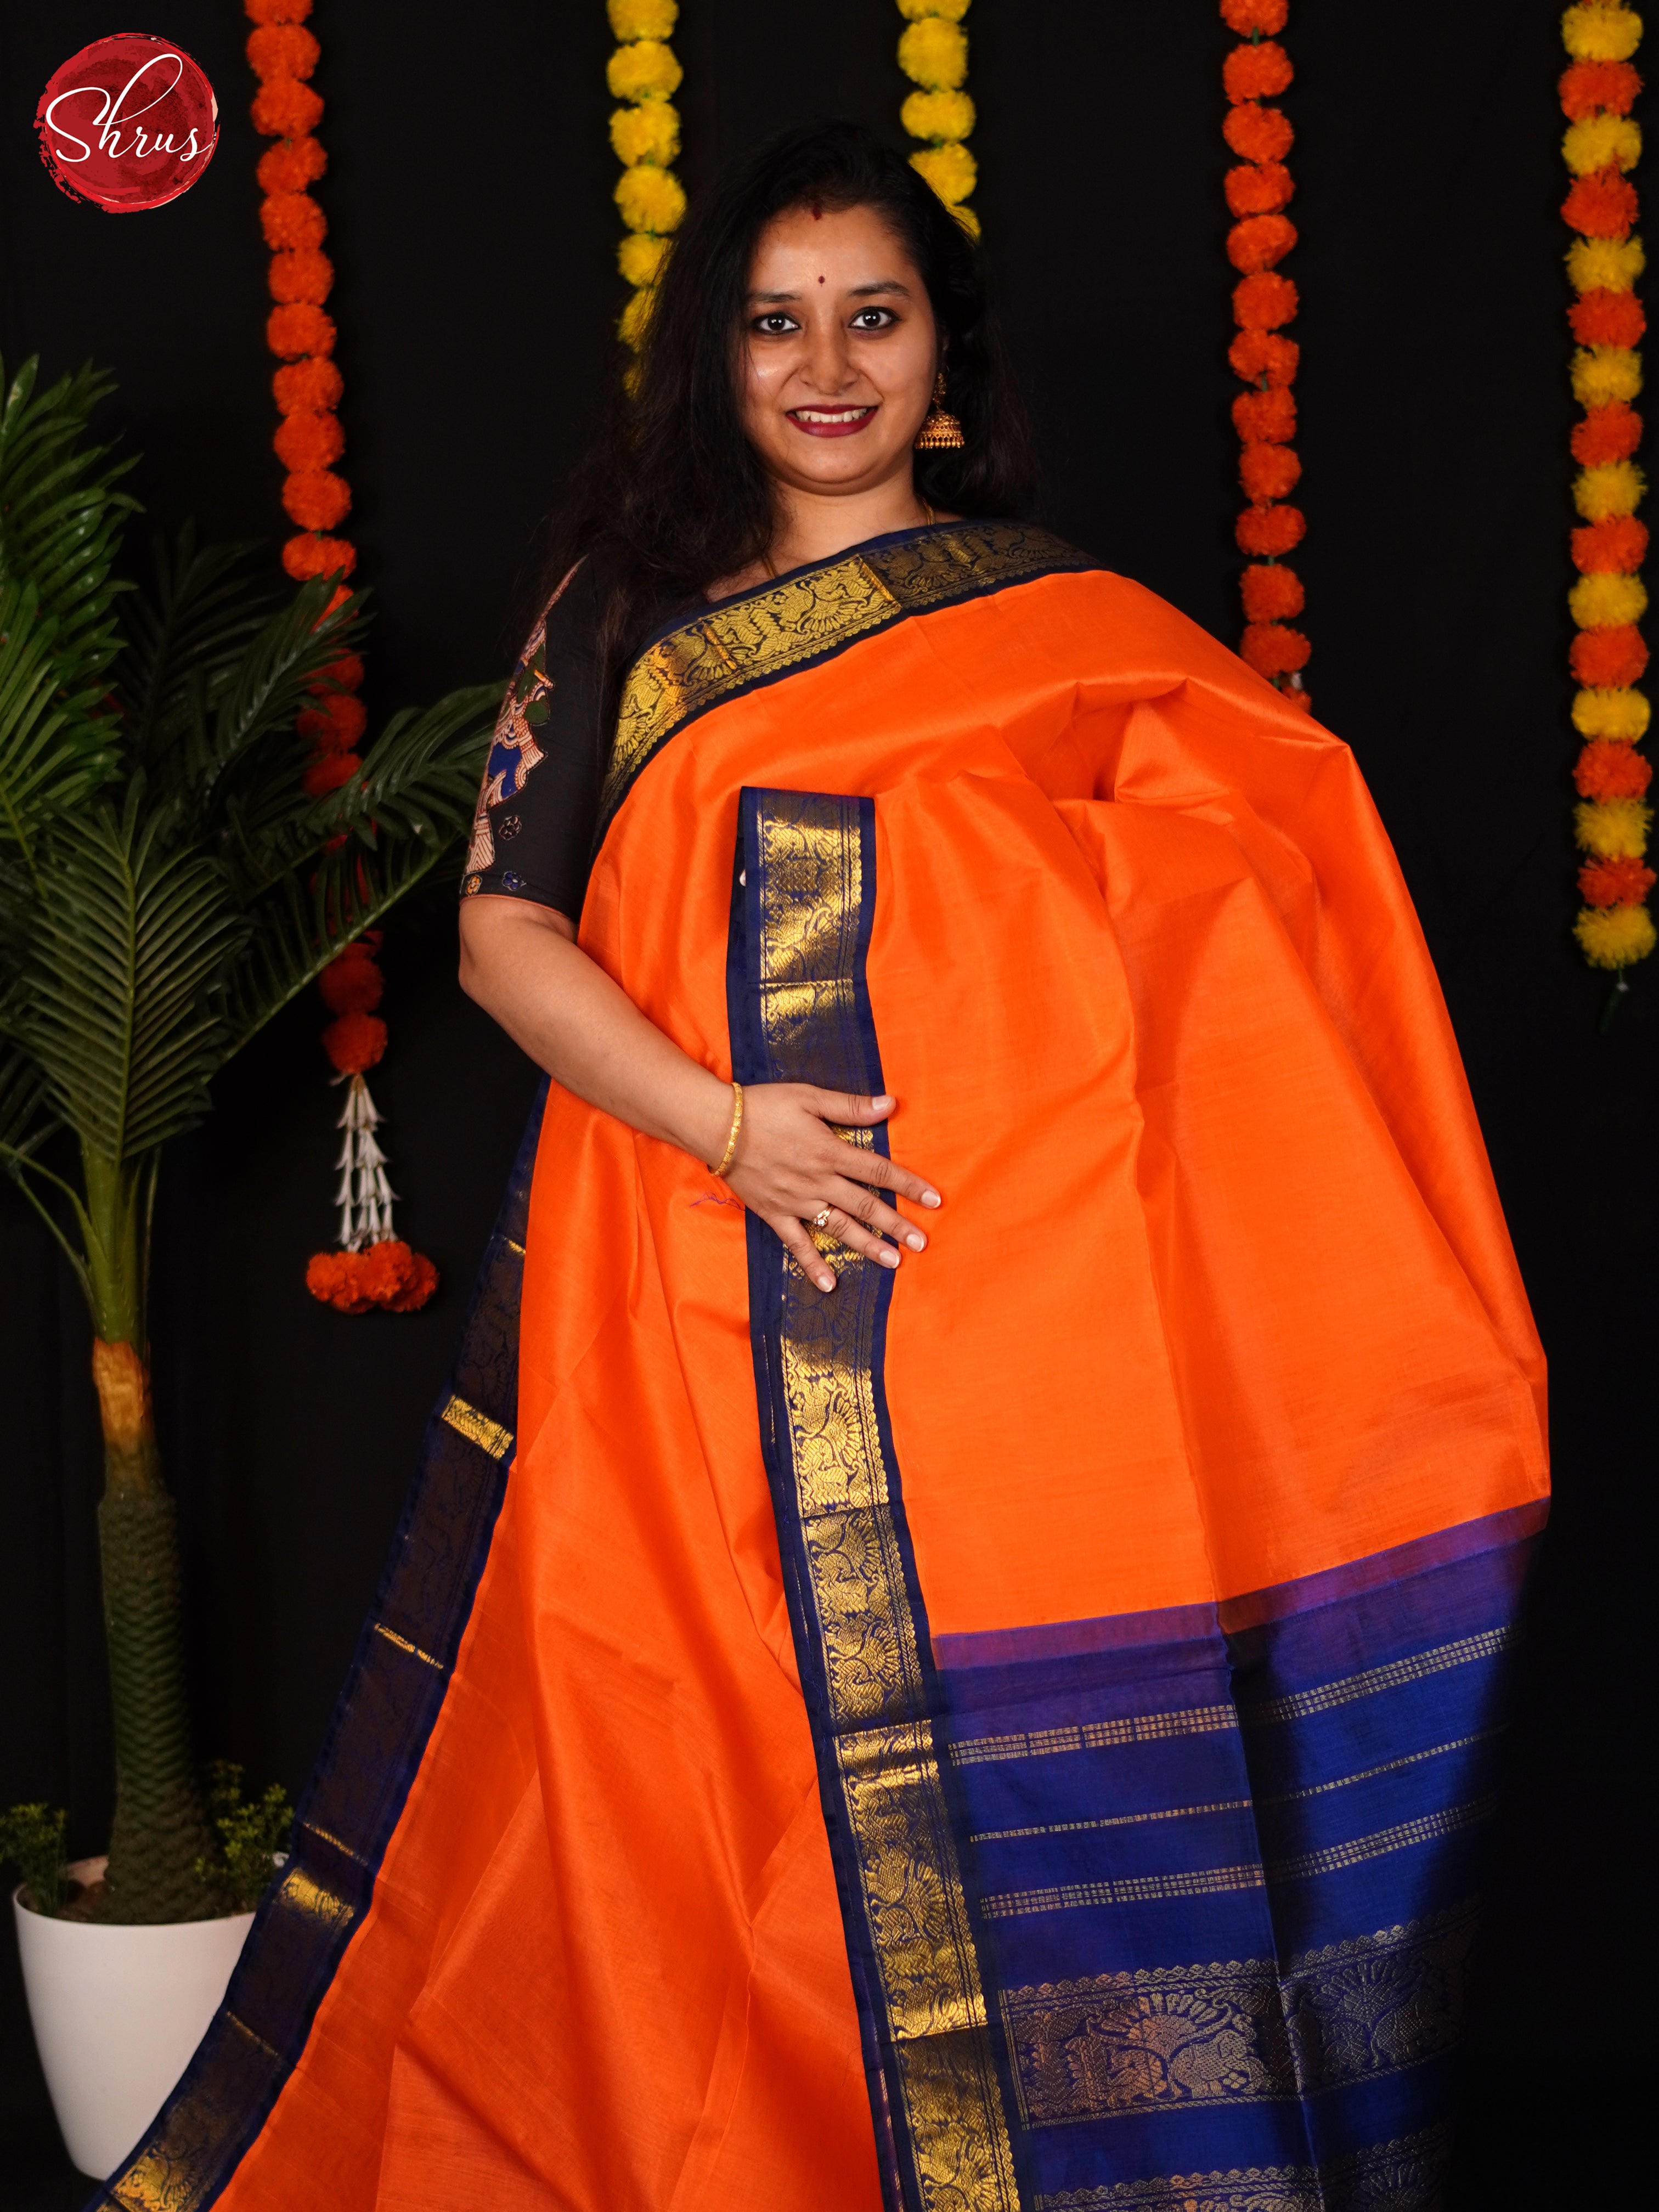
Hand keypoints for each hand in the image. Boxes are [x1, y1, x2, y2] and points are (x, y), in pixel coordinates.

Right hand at [720, 1086, 939, 1293]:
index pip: (878, 1171)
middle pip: (865, 1205)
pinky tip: (830, 1284)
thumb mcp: (809, 1097)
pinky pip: (796, 1243)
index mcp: (829, 1151)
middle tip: (922, 1243)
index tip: (934, 1199)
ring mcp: (796, 1201)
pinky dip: (812, 1264)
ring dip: (867, 1245)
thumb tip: (891, 1104)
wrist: (716, 1127)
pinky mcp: (774, 1213)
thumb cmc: (763, 1106)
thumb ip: (850, 1106)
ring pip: (838, 1227)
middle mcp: (818, 1181)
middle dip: (896, 1224)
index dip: (908, 1184)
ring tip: (893, 1261)